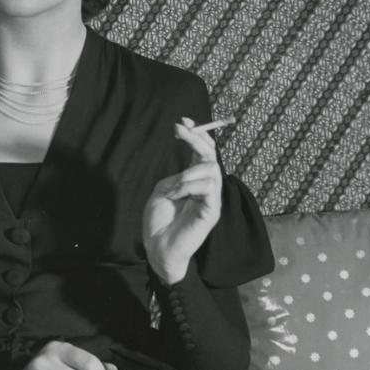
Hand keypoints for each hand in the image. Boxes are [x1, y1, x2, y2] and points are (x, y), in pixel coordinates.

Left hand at [142, 117, 222, 284]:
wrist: (157, 247)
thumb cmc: (158, 221)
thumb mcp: (163, 190)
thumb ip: (177, 175)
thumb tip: (191, 163)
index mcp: (193, 181)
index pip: (202, 153)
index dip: (197, 135)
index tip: (183, 122)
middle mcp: (205, 188)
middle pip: (210, 156)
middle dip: (196, 139)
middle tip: (179, 129)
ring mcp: (211, 199)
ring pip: (211, 170)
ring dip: (188, 173)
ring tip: (174, 187)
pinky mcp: (212, 212)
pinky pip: (209, 188)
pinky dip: (190, 186)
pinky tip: (178, 195)